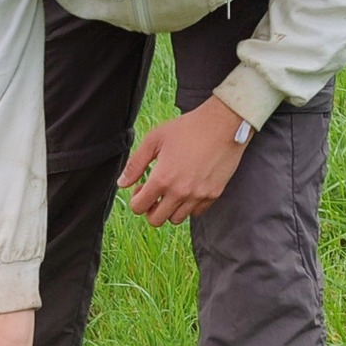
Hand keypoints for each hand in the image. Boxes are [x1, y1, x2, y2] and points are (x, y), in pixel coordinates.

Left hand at [116, 96, 252, 225]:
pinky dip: (188, 206)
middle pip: (156, 220)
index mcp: (162, 179)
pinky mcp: (214, 194)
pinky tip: (188, 188)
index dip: (136, 199)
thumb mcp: (154, 140)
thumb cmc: (187, 128)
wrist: (224, 124)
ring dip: (169, 209)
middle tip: (154, 192)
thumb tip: (122, 184)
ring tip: (171, 190)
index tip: (142, 186)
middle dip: (150, 209)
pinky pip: (196, 213)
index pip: (138, 208)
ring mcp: (198, 195)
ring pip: (176, 219)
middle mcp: (180, 192)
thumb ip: (135, 164)